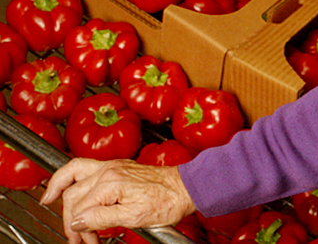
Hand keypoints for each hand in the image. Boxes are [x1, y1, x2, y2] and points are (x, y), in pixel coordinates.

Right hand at [40, 158, 195, 243]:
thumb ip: (102, 218)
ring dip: (60, 189)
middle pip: (73, 194)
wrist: (186, 187)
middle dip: (71, 219)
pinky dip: (71, 177)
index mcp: (110, 182)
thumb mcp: (134, 216)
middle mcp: (107, 170)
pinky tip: (67, 185)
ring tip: (47, 200)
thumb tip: (78, 222)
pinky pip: (85, 167)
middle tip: (77, 238)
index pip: (79, 208)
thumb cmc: (166, 200)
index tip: (84, 242)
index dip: (78, 230)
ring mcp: (111, 166)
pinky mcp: (117, 167)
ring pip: (73, 172)